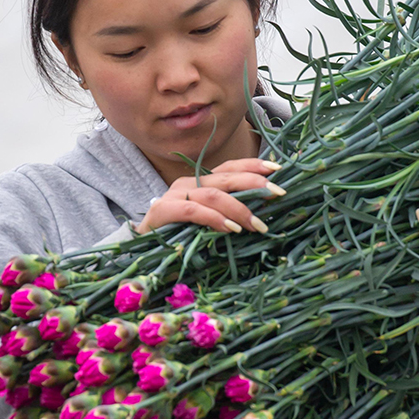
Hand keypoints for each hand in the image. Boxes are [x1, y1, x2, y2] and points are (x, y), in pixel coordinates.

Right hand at [136, 158, 284, 234]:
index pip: (230, 167)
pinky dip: (214, 219)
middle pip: (226, 177)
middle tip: (277, 194)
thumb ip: (229, 216)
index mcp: (200, 184)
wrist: (141, 252)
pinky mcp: (162, 212)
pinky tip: (231, 229)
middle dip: (254, 184)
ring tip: (258, 224)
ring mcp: (174, 196)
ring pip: (213, 193)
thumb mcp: (209, 226)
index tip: (276, 169)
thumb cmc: (180, 240)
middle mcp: (188, 184)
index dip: (253, 165)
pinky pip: (193, 211)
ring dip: (239, 208)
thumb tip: (264, 216)